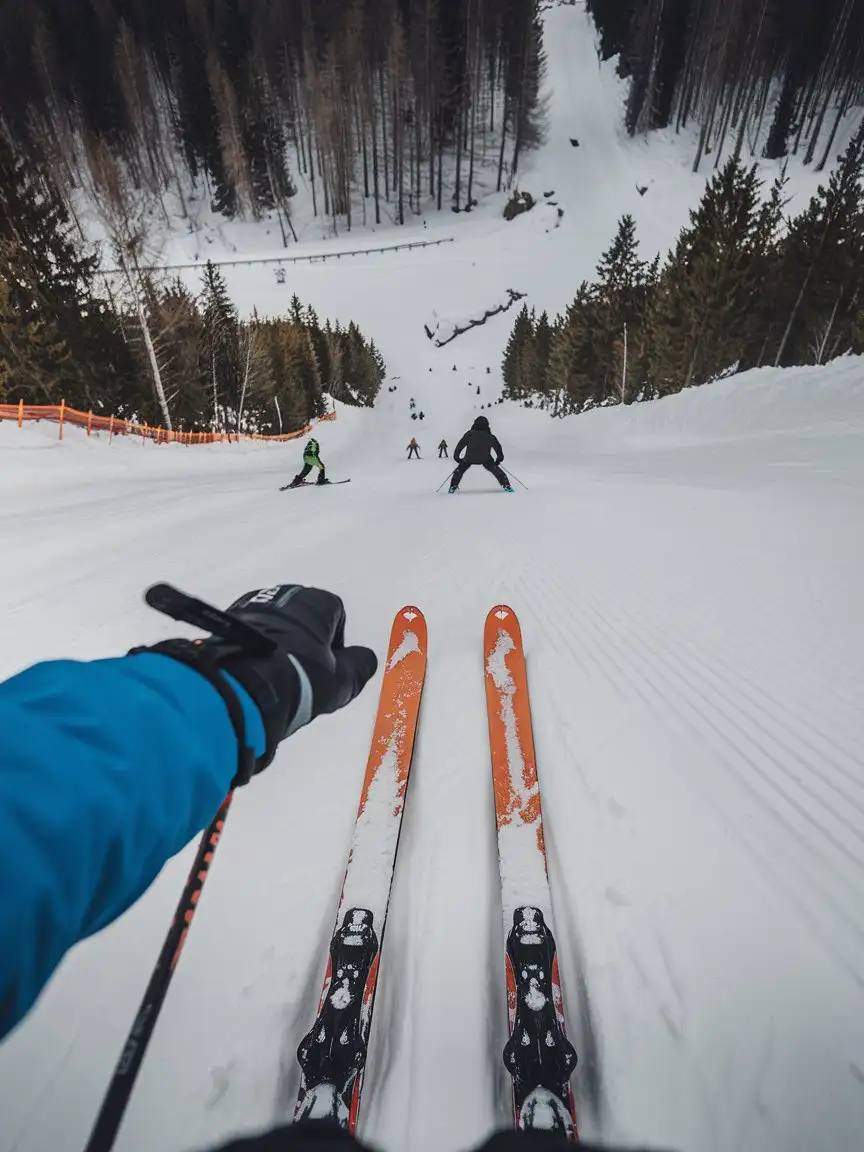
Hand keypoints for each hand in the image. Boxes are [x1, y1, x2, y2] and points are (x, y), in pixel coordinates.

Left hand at [140, 585, 376, 782]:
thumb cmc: (302, 676)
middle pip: (302, 617)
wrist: (245, 683)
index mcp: (316, 601)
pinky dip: (256, 649)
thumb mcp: (342, 679)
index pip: (336, 613)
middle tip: (303, 674)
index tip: (329, 668)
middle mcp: (284, 594)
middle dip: (305, 641)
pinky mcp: (227, 621)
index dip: (335, 643)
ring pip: (274, 624)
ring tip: (277, 676)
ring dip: (279, 645)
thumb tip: (367, 659)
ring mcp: (252, 605)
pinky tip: (256, 673)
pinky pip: (251, 634)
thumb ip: (360, 666)